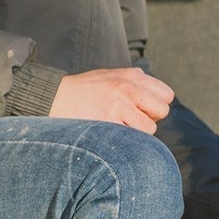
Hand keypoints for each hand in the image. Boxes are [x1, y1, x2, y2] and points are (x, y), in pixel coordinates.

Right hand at [48, 67, 173, 131]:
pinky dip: (126, 143)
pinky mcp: (108, 123)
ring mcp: (118, 106)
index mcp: (130, 76)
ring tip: (117, 128)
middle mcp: (127, 88)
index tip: (142, 110)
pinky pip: (133, 140)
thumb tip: (161, 95)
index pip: (166, 95)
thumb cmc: (82, 91)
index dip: (156, 106)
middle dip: (150, 119)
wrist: (52, 99)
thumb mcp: (109, 76)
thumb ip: (134, 82)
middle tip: (130, 120)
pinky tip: (110, 136)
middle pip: (162, 112)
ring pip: (149, 129)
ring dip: (137, 134)